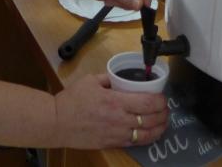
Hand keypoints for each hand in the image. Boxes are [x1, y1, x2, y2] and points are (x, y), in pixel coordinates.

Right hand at [52, 74, 167, 148]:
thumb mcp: (90, 80)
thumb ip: (108, 78)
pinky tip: (150, 133)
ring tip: (162, 121)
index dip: (160, 100)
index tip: (162, 97)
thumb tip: (120, 78)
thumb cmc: (71, 100)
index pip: (148, 103)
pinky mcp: (112, 144)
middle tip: (165, 108)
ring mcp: (117, 134)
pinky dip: (146, 138)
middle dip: (163, 113)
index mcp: (115, 101)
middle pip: (152, 119)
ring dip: (159, 128)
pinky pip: (135, 143)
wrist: (57, 122)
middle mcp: (119, 119)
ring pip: (147, 135)